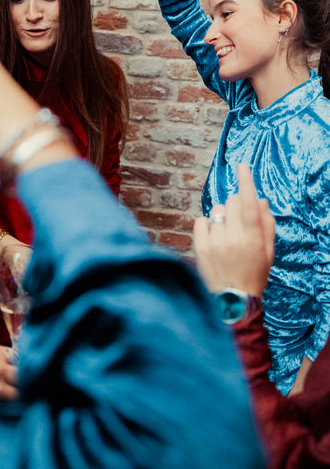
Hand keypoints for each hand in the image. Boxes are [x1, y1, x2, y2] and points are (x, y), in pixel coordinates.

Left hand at [193, 164, 274, 296]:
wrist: (233, 302)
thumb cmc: (254, 274)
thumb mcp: (268, 252)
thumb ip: (266, 224)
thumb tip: (260, 200)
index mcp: (252, 239)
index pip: (249, 204)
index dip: (246, 183)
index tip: (242, 166)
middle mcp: (233, 239)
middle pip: (232, 203)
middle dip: (237, 206)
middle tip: (239, 222)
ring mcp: (214, 243)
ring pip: (217, 211)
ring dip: (223, 217)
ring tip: (227, 236)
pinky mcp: (199, 247)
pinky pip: (201, 221)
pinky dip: (207, 225)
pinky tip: (214, 238)